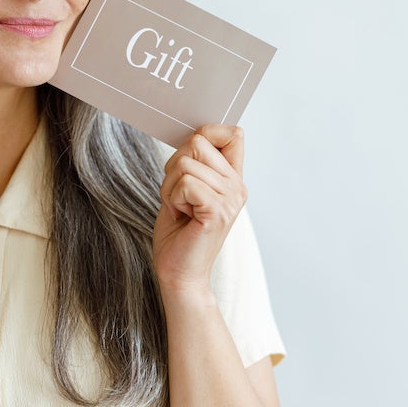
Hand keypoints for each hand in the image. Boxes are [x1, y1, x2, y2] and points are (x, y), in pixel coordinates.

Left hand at [152, 125, 246, 294]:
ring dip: (170, 187)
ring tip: (179, 208)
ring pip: (185, 163)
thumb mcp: (188, 188)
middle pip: (198, 142)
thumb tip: (195, 136)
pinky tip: (181, 216)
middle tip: (178, 196)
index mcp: (233, 178)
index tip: (189, 162)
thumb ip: (197, 163)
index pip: (232, 133)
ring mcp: (230, 199)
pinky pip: (185, 183)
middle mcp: (237, 186)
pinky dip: (172, 199)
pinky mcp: (218, 211)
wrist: (179, 273)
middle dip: (174, 167)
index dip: (205, 134)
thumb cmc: (179, 233)